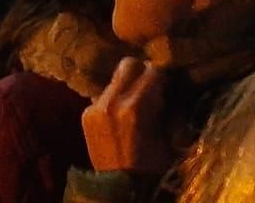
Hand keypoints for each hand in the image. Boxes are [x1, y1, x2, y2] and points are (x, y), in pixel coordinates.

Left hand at [82, 58, 174, 174]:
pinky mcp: (85, 113)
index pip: (151, 70)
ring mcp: (94, 106)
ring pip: (114, 78)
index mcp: (135, 108)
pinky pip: (103, 94)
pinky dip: (114, 99)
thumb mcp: (169, 137)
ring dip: (127, 85)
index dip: (162, 77)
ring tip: (136, 101)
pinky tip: (121, 115)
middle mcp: (110, 102)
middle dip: (142, 72)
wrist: (120, 190)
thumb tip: (168, 85)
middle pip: (128, 64)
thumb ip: (167, 107)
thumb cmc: (152, 168)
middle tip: (152, 87)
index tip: (167, 86)